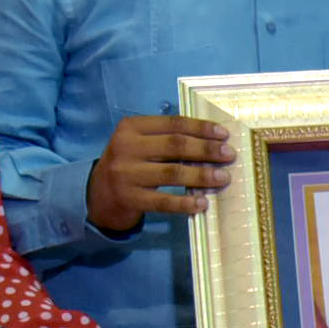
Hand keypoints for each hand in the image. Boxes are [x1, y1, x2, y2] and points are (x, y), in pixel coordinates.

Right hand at [87, 115, 232, 234]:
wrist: (99, 193)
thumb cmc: (130, 163)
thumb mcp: (140, 143)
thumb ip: (166, 139)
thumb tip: (213, 142)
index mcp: (131, 127)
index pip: (172, 124)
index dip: (200, 128)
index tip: (224, 134)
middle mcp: (126, 147)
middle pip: (175, 146)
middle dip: (206, 150)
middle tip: (229, 155)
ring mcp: (126, 174)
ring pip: (172, 173)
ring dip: (202, 175)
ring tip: (223, 178)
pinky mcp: (130, 199)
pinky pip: (163, 201)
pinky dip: (185, 202)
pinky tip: (202, 203)